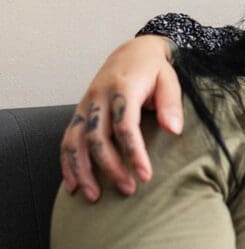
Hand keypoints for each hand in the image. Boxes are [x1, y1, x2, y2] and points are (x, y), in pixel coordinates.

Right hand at [60, 35, 181, 201]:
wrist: (133, 51)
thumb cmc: (155, 69)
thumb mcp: (170, 80)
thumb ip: (171, 104)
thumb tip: (173, 130)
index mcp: (122, 88)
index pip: (124, 126)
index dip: (134, 153)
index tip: (145, 176)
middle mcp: (98, 97)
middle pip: (97, 137)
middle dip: (110, 167)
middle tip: (127, 190)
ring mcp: (85, 105)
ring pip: (75, 141)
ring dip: (82, 171)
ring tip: (93, 196)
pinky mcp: (80, 112)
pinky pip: (67, 139)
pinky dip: (67, 163)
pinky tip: (72, 185)